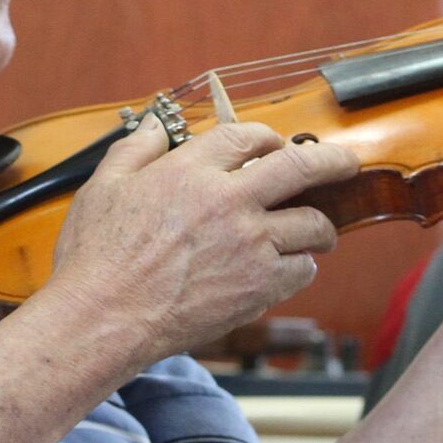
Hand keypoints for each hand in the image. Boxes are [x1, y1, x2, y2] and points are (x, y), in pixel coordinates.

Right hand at [47, 115, 359, 362]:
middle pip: (301, 167)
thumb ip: (136, 148)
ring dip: (320, 224)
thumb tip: (159, 125)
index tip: (274, 145)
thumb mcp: (103, 186)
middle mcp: (230, 202)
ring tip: (317, 230)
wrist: (104, 318)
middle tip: (346, 164)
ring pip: (313, 224)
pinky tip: (289, 266)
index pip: (248, 136)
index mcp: (192, 171)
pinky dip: (301, 266)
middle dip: (333, 161)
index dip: (267, 137)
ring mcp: (250, 246)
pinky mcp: (258, 288)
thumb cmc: (96, 256)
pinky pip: (302, 270)